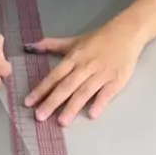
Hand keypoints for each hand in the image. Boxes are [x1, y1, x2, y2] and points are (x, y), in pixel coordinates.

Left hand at [24, 20, 143, 125]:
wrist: (126, 33)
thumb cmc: (98, 39)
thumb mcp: (73, 41)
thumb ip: (51, 45)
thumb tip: (29, 46)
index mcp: (74, 57)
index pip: (54, 75)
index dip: (41, 89)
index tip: (29, 102)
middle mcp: (85, 66)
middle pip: (67, 86)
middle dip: (52, 102)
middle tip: (40, 117)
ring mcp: (101, 74)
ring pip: (84, 91)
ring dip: (73, 107)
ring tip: (61, 122)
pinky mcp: (117, 80)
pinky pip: (107, 93)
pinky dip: (100, 102)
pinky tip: (92, 114)